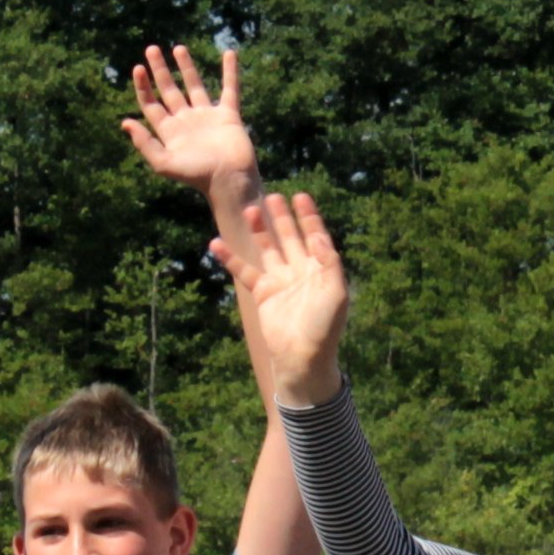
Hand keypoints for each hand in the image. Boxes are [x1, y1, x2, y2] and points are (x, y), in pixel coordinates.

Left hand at [118, 41, 259, 200]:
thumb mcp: (164, 163)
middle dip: (159, 70)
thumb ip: (145, 143)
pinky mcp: (228, 115)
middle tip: (151, 49)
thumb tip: (125, 122)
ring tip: (178, 48)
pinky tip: (229, 54)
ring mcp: (207, 117)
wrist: (230, 180)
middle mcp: (186, 121)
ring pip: (194, 86)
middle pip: (169, 90)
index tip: (138, 68)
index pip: (151, 104)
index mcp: (169, 132)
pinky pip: (229, 88)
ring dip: (186, 67)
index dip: (143, 87)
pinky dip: (230, 71)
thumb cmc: (197, 176)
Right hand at [219, 188, 354, 411]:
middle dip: (282, 218)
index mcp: (321, 269)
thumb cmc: (324, 327)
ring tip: (250, 210)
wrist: (302, 357)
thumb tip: (318, 235)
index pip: (314, 236)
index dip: (308, 216)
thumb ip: (329, 262)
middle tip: (272, 196)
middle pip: (289, 237)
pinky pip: (244, 271)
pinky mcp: (262, 293)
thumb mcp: (336, 292)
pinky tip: (216, 242)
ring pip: (268, 249)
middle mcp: (300, 271)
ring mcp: (280, 281)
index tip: (301, 196)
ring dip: (259, 230)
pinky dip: (231, 257)